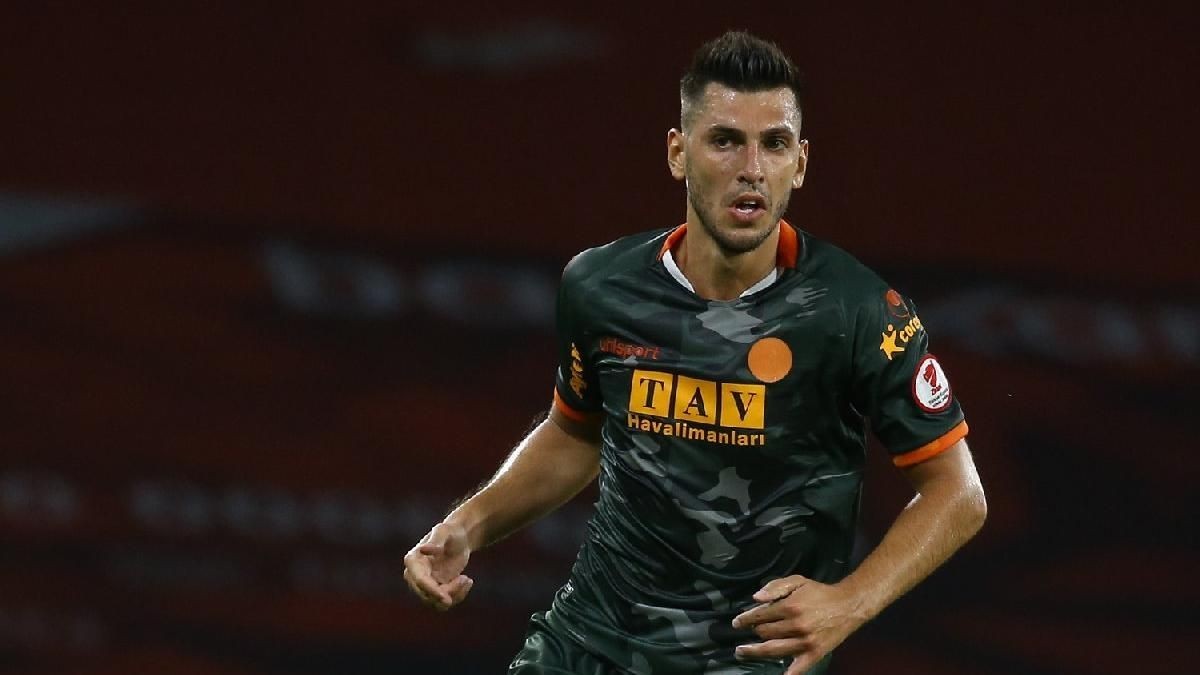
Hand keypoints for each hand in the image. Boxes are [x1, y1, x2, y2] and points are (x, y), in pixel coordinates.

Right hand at [403, 521, 473, 610]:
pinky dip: (458, 596)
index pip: (420, 581)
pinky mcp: (434, 591)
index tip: (447, 599)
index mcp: (413, 560)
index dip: (432, 591)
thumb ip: (436, 541)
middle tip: (465, 578)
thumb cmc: (451, 532)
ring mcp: (423, 585)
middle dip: (448, 592)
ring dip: (455, 595)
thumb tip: (423, 549)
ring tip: (467, 579)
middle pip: (427, 595)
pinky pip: (443, 603)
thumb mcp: (445, 532)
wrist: (458, 540)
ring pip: (435, 603)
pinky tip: (468, 581)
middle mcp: (413, 575)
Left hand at [731, 575, 866, 674]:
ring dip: (755, 651)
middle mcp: (796, 625)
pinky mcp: (815, 654)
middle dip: (754, 632)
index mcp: (790, 606)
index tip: (737, 623)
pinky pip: (798, 668)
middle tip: (746, 634)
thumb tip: (755, 599)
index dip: (746, 619)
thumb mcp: (797, 580)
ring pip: (773, 649)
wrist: (848, 606)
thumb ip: (775, 586)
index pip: (760, 616)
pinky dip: (787, 674)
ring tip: (742, 652)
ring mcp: (805, 642)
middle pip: (765, 633)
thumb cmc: (820, 592)